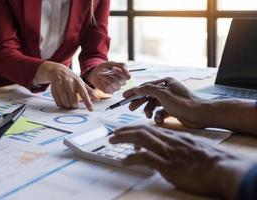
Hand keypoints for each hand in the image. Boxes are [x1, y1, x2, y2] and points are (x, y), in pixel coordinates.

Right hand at [36, 61, 97, 110]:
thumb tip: (97, 99)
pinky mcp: (54, 89)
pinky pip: (58, 102)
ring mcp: (61, 86)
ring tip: (68, 102)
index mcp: (78, 82)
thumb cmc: (71, 78)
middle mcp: (70, 84)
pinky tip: (62, 101)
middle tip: (74, 104)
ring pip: (65, 103)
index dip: (88, 103)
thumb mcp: (80, 82)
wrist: (57, 70)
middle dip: (74, 105)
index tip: (91, 110)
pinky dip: (61, 104)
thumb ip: (89, 91)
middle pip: (74, 102)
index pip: (84, 94)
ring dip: (68, 105)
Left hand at [87, 61, 130, 93]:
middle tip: (104, 70)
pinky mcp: (109, 92)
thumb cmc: (106, 67)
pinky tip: (102, 80)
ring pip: (113, 84)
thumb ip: (122, 65)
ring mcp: (116, 88)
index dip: (121, 73)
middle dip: (111, 74)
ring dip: (105, 77)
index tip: (113, 68)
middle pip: (120, 80)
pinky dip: (103, 82)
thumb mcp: (114, 63)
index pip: (128, 77)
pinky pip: (107, 88)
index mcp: (125, 76)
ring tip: (101, 74)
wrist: (96, 71)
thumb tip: (127, 70)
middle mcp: (122, 83)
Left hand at [109, 125, 254, 198]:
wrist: (224, 169)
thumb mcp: (194, 148)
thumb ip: (180, 146)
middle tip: (113, 133)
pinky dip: (132, 158)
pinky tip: (124, 161)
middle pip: (143, 130)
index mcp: (175, 137)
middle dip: (125, 130)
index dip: (136, 128)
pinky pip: (146, 159)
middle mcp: (170, 141)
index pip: (151, 128)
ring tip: (112, 140)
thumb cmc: (212, 160)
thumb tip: (171, 149)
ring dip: (123, 138)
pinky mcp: (169, 166)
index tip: (126, 129)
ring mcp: (168, 153)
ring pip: (141, 139)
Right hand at [123, 77, 205, 127]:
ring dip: (149, 111)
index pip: (146, 86)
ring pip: (154, 105)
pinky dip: (158, 116)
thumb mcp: (163, 95)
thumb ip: (148, 90)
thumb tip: (137, 88)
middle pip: (148, 95)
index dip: (134, 92)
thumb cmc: (184, 103)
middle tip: (130, 108)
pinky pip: (160, 112)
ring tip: (147, 116)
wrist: (201, 115)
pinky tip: (159, 120)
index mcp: (166, 83)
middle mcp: (168, 90)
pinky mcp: (173, 110)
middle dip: (140, 102)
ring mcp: (170, 100)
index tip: (125, 97)